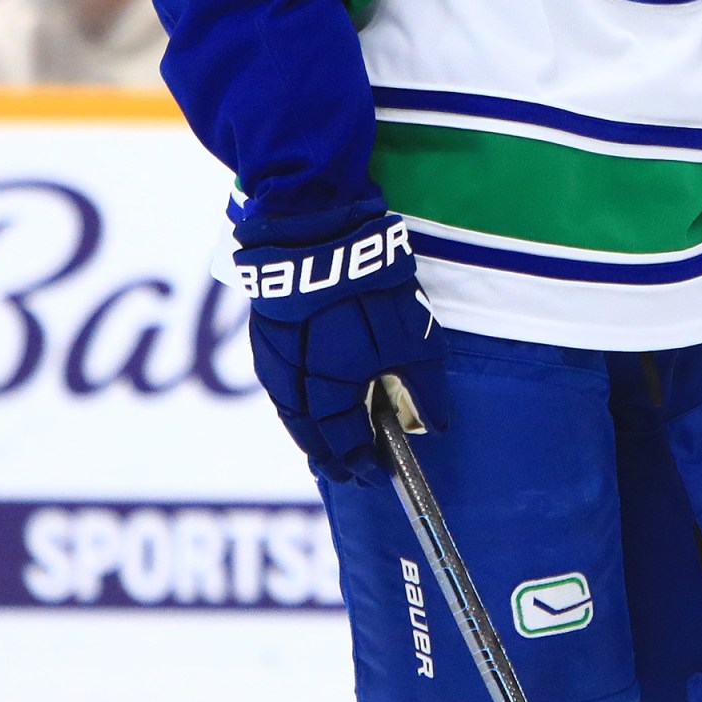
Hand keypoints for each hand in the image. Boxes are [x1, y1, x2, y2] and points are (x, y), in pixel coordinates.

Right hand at [234, 214, 447, 484]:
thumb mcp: (415, 336)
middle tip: (345, 472)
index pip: (344, 441)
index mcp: (331, 386)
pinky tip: (303, 401)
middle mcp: (295, 379)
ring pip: (288, 410)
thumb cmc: (373, 284)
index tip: (373, 474)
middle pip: (309, 433)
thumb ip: (427, 386)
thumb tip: (438, 426)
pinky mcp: (264, 330)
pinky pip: (276, 382)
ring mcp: (273, 355)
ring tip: (324, 448)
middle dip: (329, 456)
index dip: (359, 461)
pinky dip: (291, 401)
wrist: (316, 226)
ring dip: (306, 433)